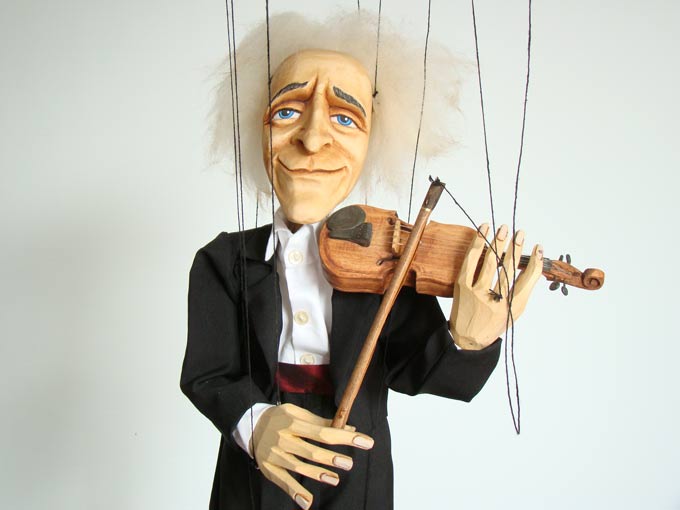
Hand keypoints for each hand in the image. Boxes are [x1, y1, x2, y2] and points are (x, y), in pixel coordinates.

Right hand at [252, 403, 373, 508]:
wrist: (250, 424)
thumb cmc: (280, 418)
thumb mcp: (298, 413)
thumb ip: (322, 422)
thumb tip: (350, 429)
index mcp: (293, 422)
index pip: (323, 432)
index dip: (345, 438)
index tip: (365, 441)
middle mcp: (283, 438)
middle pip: (311, 450)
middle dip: (331, 458)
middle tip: (348, 463)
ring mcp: (275, 454)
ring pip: (299, 467)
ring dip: (317, 474)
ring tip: (334, 479)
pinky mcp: (268, 468)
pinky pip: (283, 481)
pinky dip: (295, 492)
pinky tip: (308, 501)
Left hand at [450, 223, 542, 349]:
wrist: (467, 336)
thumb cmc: (493, 322)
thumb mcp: (514, 311)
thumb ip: (524, 291)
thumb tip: (533, 265)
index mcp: (511, 307)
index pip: (528, 280)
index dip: (535, 262)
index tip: (538, 248)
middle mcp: (495, 300)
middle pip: (508, 268)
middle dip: (516, 247)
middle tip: (520, 233)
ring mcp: (477, 292)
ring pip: (490, 262)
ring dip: (498, 242)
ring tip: (504, 229)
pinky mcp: (462, 285)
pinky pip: (471, 261)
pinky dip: (478, 244)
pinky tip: (483, 231)